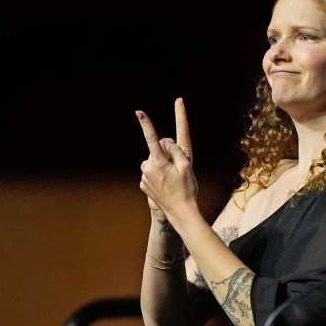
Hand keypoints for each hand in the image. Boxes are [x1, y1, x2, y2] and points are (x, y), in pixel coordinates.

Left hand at [137, 98, 196, 220]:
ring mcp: (144, 178)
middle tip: (177, 170)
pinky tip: (166, 185)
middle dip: (165, 155)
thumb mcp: (186, 166)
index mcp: (159, 162)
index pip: (152, 138)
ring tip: (172, 179)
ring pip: (152, 162)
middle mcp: (148, 169)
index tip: (139, 112)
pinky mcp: (143, 186)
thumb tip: (165, 141)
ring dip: (161, 166)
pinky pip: (150, 174)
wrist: (180, 212)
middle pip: (156, 151)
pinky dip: (157, 176)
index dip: (146, 124)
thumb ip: (175, 150)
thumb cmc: (186, 189)